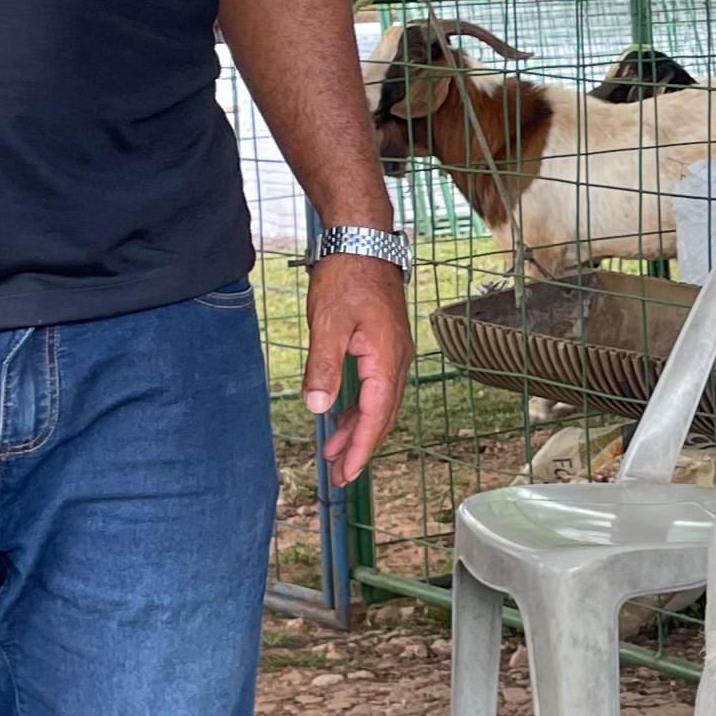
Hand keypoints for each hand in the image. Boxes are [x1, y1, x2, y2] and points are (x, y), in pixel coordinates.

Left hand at [306, 252, 412, 486]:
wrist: (363, 241)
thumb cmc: (346, 277)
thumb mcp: (328, 324)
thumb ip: (323, 367)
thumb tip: (318, 409)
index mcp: (386, 360)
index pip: (376, 416)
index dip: (362, 447)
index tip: (348, 472)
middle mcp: (397, 360)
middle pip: (383, 416)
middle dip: (361, 446)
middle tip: (339, 475)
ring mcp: (393, 353)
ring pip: (380, 403)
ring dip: (358, 428)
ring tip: (334, 451)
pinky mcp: (385, 345)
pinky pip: (376, 387)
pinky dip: (360, 407)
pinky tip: (341, 414)